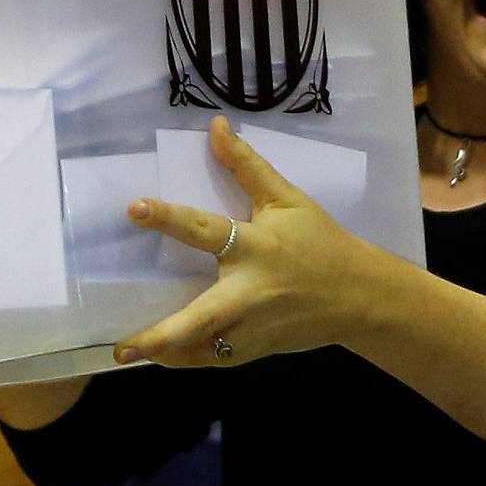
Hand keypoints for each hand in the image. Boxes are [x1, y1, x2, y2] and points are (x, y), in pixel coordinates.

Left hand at [113, 116, 379, 369]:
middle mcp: (251, 292)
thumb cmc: (320, 242)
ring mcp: (254, 327)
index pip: (205, 229)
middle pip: (203, 317)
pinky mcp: (256, 349)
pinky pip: (215, 359)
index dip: (169, 218)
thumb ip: (246, 166)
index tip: (134, 208)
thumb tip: (215, 126)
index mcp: (256, 247)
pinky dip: (188, 359)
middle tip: (124, 347)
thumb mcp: (287, 199)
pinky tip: (161, 356)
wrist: (361, 296)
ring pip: (205, 348)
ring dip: (167, 353)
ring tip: (127, 353)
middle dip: (163, 334)